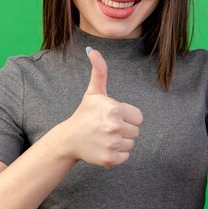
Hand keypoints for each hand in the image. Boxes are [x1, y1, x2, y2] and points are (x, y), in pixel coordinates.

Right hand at [63, 47, 142, 166]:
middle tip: (107, 128)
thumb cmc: (85, 114)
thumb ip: (99, 71)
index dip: (127, 117)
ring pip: (131, 144)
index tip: (113, 117)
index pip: (138, 117)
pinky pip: (126, 157)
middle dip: (124, 130)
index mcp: (114, 109)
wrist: (69, 139)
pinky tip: (104, 147)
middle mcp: (114, 126)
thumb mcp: (93, 92)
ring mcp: (111, 144)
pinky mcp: (110, 159)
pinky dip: (117, 154)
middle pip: (136, 132)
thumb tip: (92, 50)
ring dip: (121, 142)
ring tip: (105, 137)